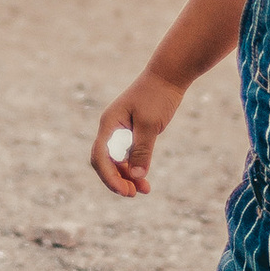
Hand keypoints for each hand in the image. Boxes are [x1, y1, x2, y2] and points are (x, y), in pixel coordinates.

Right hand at [93, 68, 185, 195]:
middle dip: (116, 180)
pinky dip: (135, 168)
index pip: (101, 157)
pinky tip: (144, 180)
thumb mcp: (150, 125)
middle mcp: (111, 129)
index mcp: (109, 124)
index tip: (124, 191)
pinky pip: (128, 155)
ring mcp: (121, 131)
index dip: (109, 177)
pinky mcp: (133, 133)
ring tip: (145, 190)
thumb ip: (142, 151)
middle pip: (105, 162)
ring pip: (118, 161)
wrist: (168, 76)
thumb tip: (136, 177)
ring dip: (127, 177)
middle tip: (133, 194)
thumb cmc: (157, 96)